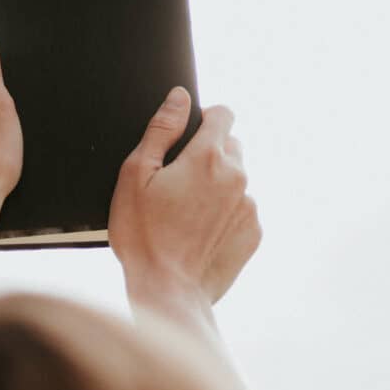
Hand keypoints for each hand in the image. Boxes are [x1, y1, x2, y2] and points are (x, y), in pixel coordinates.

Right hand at [109, 86, 261, 305]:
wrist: (168, 291)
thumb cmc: (144, 236)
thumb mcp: (135, 176)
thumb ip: (161, 130)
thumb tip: (179, 98)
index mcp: (207, 157)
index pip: (222, 114)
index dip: (203, 119)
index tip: (187, 137)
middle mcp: (237, 176)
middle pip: (230, 146)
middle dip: (207, 156)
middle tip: (177, 184)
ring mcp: (249, 206)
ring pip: (236, 180)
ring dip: (216, 187)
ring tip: (185, 215)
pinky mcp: (253, 233)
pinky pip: (241, 210)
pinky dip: (224, 215)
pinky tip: (198, 234)